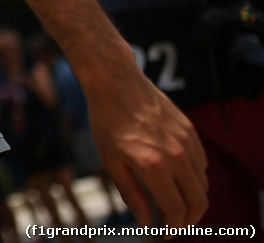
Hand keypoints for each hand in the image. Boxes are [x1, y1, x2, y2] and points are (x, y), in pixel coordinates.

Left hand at [86, 70, 207, 226]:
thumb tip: (146, 221)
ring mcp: (186, 142)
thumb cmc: (107, 121)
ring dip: (193, 198)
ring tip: (175, 202)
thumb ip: (131, 193)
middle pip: (198, 201)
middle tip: (176, 225)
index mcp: (154, 166)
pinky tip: (178, 178)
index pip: (176, 209)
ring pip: (202, 183)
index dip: (174, 228)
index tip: (167, 234)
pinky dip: (195, 177)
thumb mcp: (110, 161)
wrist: (116, 82)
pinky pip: (202, 163)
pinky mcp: (190, 131)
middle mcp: (176, 156)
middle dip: (190, 220)